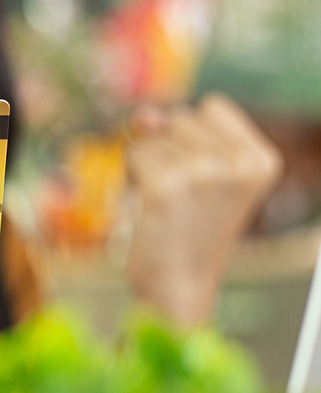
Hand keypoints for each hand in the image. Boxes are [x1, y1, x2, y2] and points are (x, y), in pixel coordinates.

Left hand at [125, 94, 281, 324]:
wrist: (177, 285)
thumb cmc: (186, 228)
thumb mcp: (198, 172)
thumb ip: (176, 131)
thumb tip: (144, 116)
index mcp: (261, 160)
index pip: (211, 106)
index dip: (191, 135)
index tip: (199, 176)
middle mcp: (237, 164)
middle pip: (180, 118)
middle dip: (167, 149)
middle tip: (179, 194)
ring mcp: (201, 174)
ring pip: (152, 137)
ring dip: (147, 165)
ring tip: (165, 202)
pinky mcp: (164, 187)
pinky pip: (134, 155)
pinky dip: (131, 177)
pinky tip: (147, 205)